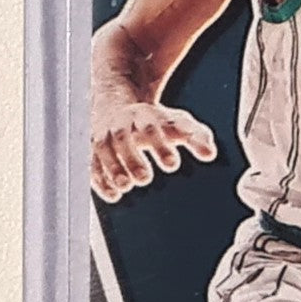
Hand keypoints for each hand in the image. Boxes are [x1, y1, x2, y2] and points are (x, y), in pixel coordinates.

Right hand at [91, 102, 216, 202]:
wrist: (118, 105)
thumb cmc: (156, 121)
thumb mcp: (179, 123)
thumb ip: (196, 137)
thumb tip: (210, 154)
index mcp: (146, 116)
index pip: (152, 128)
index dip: (161, 146)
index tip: (172, 165)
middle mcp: (122, 123)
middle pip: (123, 137)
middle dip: (134, 158)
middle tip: (145, 178)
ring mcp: (104, 135)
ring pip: (103, 149)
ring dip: (113, 168)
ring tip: (126, 187)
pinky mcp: (92, 149)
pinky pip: (90, 162)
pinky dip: (99, 179)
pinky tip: (113, 196)